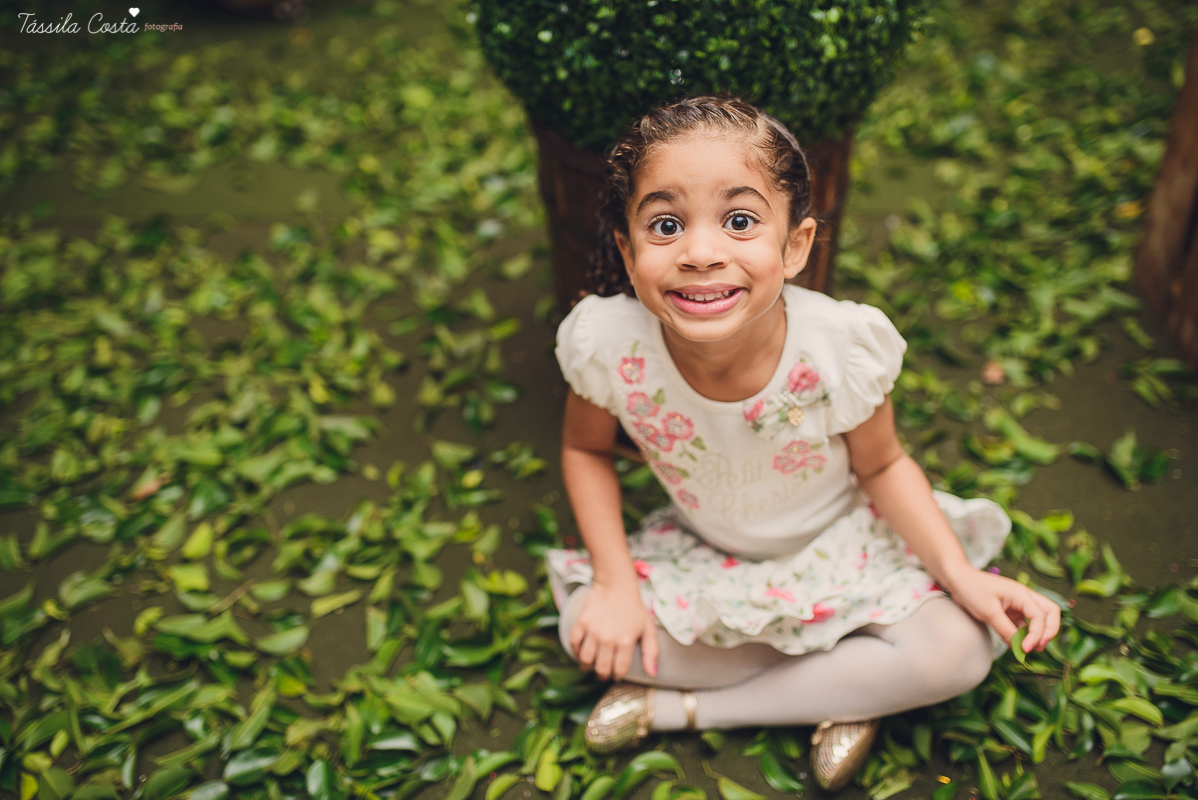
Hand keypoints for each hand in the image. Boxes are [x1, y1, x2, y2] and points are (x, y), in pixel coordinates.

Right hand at [570, 581, 658, 680]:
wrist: (616, 585)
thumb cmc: (634, 608)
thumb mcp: (648, 628)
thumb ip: (652, 652)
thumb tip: (652, 673)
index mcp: (626, 641)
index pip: (619, 669)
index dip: (617, 675)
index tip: (616, 675)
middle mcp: (608, 638)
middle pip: (601, 668)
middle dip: (602, 674)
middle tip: (602, 673)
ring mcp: (593, 630)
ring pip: (586, 659)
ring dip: (587, 666)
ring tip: (590, 666)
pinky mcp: (581, 622)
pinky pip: (574, 643)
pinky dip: (576, 651)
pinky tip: (581, 652)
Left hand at [945, 569, 1061, 652]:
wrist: (957, 579)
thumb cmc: (972, 590)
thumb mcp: (989, 612)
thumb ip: (1006, 631)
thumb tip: (1020, 649)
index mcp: (1021, 594)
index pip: (1040, 617)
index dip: (1036, 635)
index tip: (1026, 650)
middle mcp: (1024, 597)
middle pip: (1050, 613)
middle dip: (1049, 631)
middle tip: (1038, 647)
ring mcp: (1018, 603)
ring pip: (1039, 618)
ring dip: (1038, 633)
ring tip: (1030, 649)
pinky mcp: (1010, 609)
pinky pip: (1024, 622)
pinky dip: (1024, 633)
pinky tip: (1017, 644)